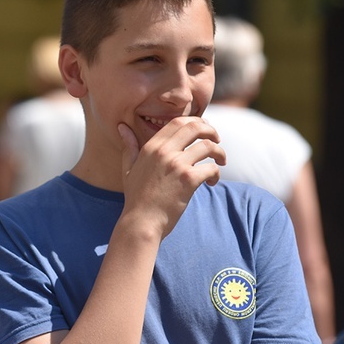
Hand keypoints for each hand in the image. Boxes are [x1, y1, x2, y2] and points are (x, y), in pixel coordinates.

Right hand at [118, 117, 225, 238]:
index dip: (195, 122)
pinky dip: (216, 174)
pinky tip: (212, 182)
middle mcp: (164, 152)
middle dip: (211, 131)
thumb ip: (129, 146)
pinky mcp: (188, 180)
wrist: (141, 221)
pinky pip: (211, 168)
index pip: (177, 121)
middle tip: (217, 140)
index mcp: (151, 147)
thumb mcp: (128, 168)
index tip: (203, 130)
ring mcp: (177, 165)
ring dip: (219, 152)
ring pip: (208, 146)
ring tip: (221, 161)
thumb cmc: (136, 197)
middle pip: (195, 127)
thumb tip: (122, 127)